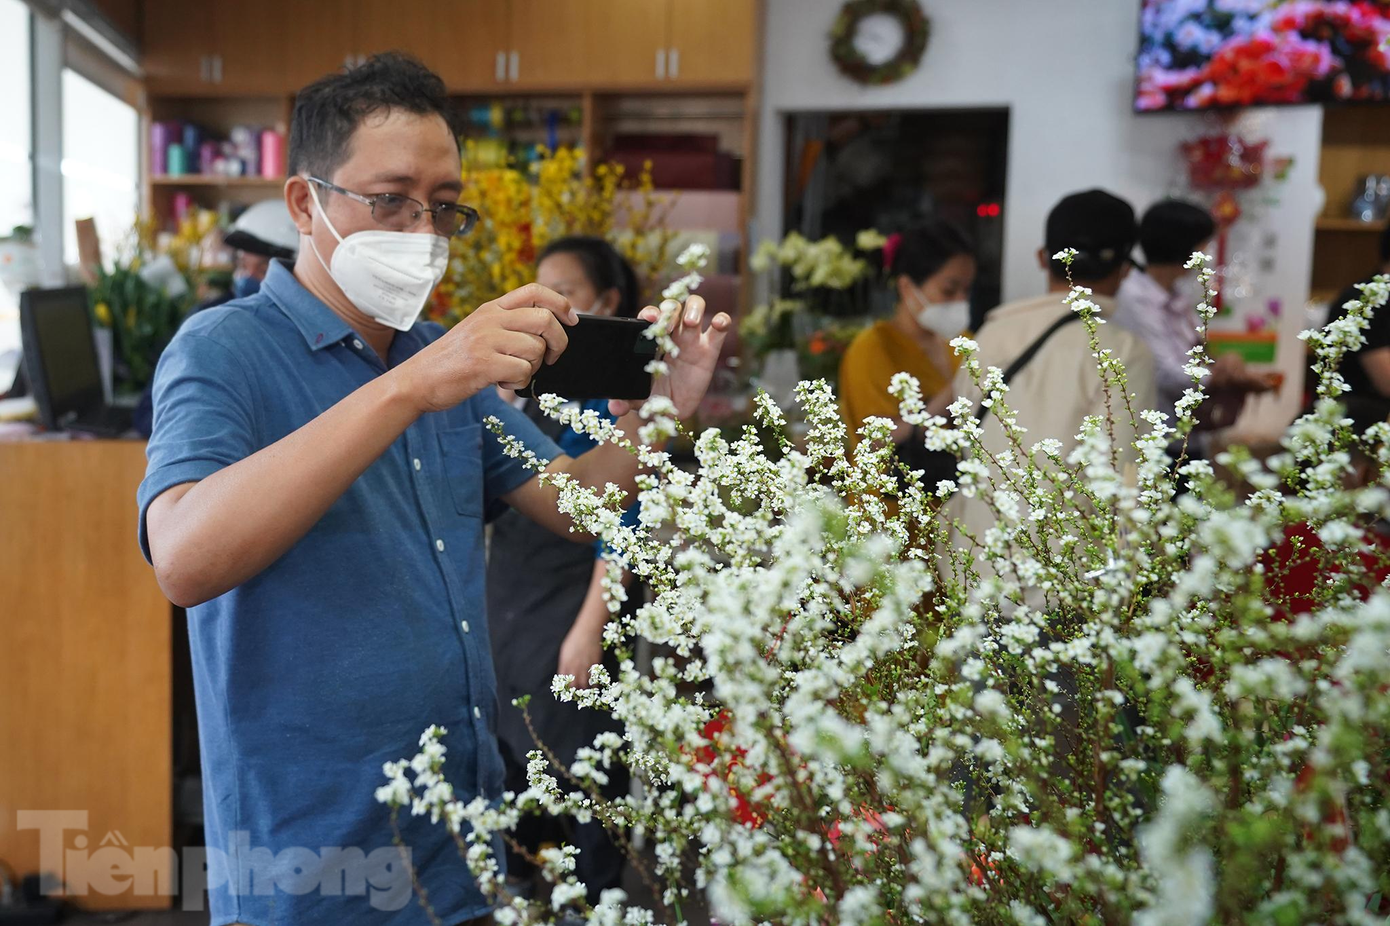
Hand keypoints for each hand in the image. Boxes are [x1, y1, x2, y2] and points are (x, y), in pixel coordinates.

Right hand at [396, 283, 575, 413]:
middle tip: (551, 358)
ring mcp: (486, 340)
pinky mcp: (483, 364)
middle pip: (545, 320)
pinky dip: (518, 382)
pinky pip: (522, 372)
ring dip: (532, 368)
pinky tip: (501, 382)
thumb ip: (507, 326)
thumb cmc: (453, 361)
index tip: (572, 319)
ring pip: (536, 350)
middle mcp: (490, 319)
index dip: (560, 303)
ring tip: (511, 372)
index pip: (535, 291)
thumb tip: (548, 333)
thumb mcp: (478, 331)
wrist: (417, 380)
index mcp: (491, 308)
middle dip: (558, 342)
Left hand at [557, 622, 604, 688]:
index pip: (563, 680)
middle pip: (574, 685)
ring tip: (585, 692)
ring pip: (584, 685)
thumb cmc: (575, 638)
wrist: (588, 630)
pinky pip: (594, 679)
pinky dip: (594, 685)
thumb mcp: (565, 650)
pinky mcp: (595, 665)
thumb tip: (564, 673)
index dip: (565, 687)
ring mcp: (585, 666)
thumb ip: (564, 662)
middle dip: (575, 691)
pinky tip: (594, 687)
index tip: (567, 690)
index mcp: (565, 663)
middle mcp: (574, 666)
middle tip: (577, 693)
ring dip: (584, 690)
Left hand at [609, 294, 731, 417]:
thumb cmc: (650, 398)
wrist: (670, 410)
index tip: (650, 319)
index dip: (651, 313)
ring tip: (690, 323)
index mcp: (651, 342)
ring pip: (695, 307)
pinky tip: (718, 323)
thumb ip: (624, 401)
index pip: (650, 317)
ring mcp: (692, 340)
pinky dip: (722, 320)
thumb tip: (614, 407)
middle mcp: (671, 335)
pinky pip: (719, 328)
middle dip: (671, 309)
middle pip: (672, 307)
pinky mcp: (710, 349)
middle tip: (669, 323)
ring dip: (694, 308)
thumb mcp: (636, 401)